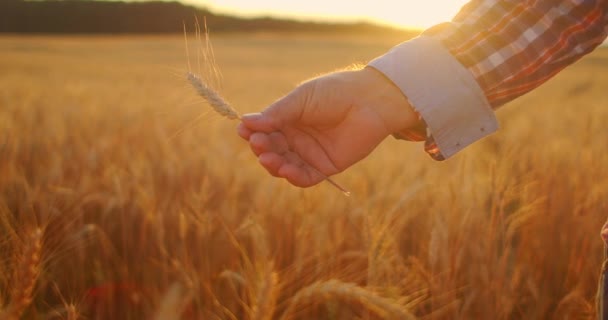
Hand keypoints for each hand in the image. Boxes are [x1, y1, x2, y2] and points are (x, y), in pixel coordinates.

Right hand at [237, 67, 417, 186]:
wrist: (369, 101)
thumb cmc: (335, 93)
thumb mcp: (301, 99)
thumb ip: (277, 114)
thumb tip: (245, 122)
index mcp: (289, 119)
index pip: (265, 130)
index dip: (253, 132)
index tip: (243, 130)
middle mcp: (297, 138)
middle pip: (272, 149)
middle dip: (261, 148)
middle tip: (257, 143)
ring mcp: (310, 154)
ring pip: (284, 165)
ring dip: (273, 164)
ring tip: (268, 158)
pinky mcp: (326, 167)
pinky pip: (305, 177)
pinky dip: (293, 177)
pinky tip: (285, 170)